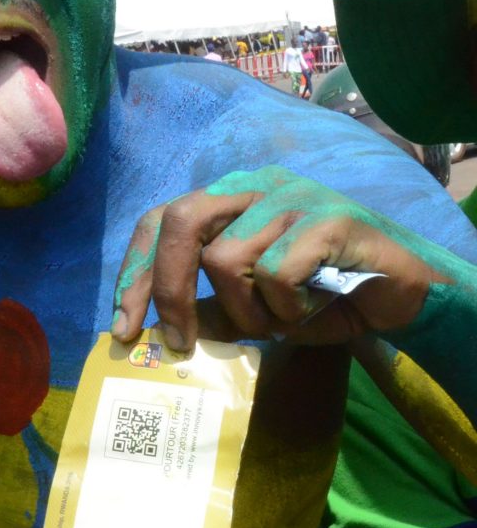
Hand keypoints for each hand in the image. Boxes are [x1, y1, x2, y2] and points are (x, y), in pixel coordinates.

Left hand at [111, 166, 443, 351]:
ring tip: (278, 322)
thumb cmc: (322, 297)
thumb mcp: (254, 308)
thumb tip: (158, 331)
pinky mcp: (327, 216)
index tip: (124, 325)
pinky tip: (314, 309)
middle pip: (181, 220)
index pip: (161, 219)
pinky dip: (288, 308)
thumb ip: (211, 308)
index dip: (136, 269)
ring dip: (246, 311)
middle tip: (180, 341)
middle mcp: (253, 186)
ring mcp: (290, 196)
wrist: (404, 293)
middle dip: (168, 288)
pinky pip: (276, 273)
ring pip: (226, 258)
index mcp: (228, 199)